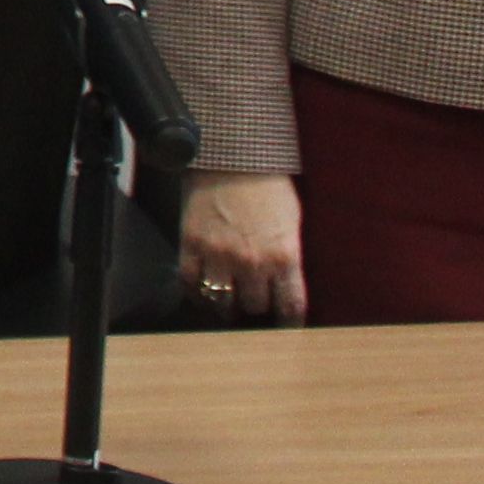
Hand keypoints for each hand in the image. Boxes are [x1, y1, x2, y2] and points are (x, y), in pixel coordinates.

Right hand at [176, 170, 305, 324]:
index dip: (288, 322)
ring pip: (222, 301)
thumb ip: (289, 257)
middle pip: (254, 306)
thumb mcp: (292, 223)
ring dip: (226, 304)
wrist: (232, 156)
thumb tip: (287, 284)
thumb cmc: (268, 185)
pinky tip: (202, 291)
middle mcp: (252, 262)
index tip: (284, 326)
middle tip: (254, 301)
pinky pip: (190, 283)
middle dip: (256, 304)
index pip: (290, 307)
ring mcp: (219, 255)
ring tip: (227, 301)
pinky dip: (195, 292)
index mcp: (284, 256)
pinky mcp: (192, 245)